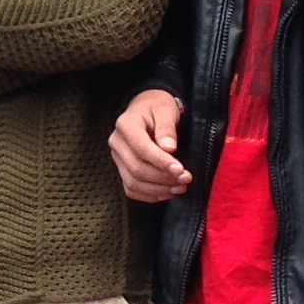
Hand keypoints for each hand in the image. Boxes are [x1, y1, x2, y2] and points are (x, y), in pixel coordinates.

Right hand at [108, 87, 190, 202]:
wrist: (147, 109)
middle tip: (186, 179)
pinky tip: (167, 192)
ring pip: (133, 182)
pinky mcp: (122, 169)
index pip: (141, 148)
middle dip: (163, 178)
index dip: (161, 162)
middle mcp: (117, 142)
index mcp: (125, 125)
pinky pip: (131, 189)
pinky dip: (149, 195)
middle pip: (137, 169)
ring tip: (180, 187)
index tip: (180, 169)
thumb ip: (167, 128)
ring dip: (158, 189)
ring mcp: (117, 158)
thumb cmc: (157, 107)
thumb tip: (169, 148)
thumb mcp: (166, 110)